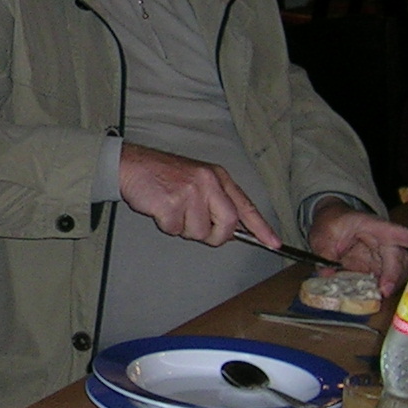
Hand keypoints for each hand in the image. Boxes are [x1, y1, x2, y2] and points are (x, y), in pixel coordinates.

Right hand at [118, 143, 279, 247]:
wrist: (133, 165)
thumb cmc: (164, 175)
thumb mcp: (198, 179)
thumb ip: (217, 201)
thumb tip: (232, 229)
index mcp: (218, 177)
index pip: (245, 205)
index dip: (261, 227)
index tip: (273, 242)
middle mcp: (208, 183)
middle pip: (228, 224)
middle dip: (216, 235)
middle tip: (199, 227)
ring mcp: (191, 193)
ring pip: (199, 232)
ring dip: (184, 228)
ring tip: (173, 208)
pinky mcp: (172, 203)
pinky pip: (176, 230)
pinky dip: (167, 225)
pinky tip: (161, 207)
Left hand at [308, 202, 407, 296]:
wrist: (331, 224)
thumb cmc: (332, 224)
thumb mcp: (322, 234)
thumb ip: (324, 252)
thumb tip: (326, 272)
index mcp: (374, 227)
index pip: (396, 232)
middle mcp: (384, 242)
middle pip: (400, 256)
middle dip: (395, 274)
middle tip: (385, 290)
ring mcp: (384, 257)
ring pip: (401, 270)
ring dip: (394, 283)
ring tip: (382, 294)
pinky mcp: (380, 269)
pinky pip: (390, 280)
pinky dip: (387, 289)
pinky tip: (379, 296)